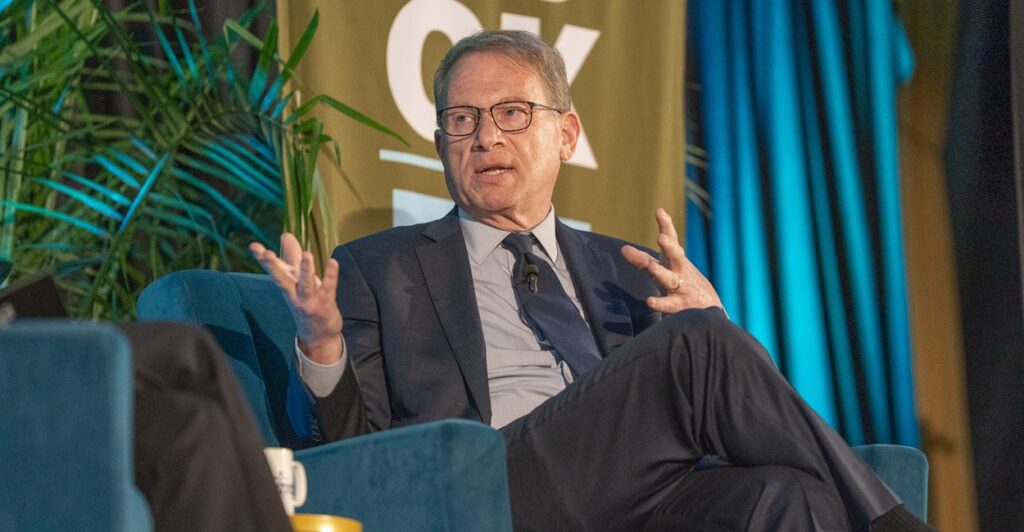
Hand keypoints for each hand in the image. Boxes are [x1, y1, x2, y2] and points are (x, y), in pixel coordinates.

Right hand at [250, 233, 343, 363]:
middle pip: (282, 279)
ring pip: (305, 285)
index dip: (263, 258)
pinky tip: (333, 262)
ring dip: (306, 270)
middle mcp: (294, 293)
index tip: (254, 246)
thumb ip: (292, 256)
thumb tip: (285, 234)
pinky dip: (331, 276)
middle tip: (267, 254)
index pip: (273, 270)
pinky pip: (328, 289)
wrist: (317, 336)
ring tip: (307, 254)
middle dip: (274, 267)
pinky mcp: (324, 304)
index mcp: (287, 285)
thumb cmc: (306, 302)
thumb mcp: (297, 279)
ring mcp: (309, 301)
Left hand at [621, 208, 723, 313]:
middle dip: (670, 247)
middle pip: (676, 256)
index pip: (671, 240)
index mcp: (675, 260)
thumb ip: (643, 259)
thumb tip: (623, 248)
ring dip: (661, 273)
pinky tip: (650, 301)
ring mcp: (681, 288)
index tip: (660, 212)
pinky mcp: (680, 305)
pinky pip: (669, 305)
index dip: (666, 226)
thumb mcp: (666, 269)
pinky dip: (660, 303)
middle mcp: (679, 271)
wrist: (709, 308)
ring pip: (670, 279)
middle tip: (662, 238)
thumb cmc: (683, 284)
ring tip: (652, 268)